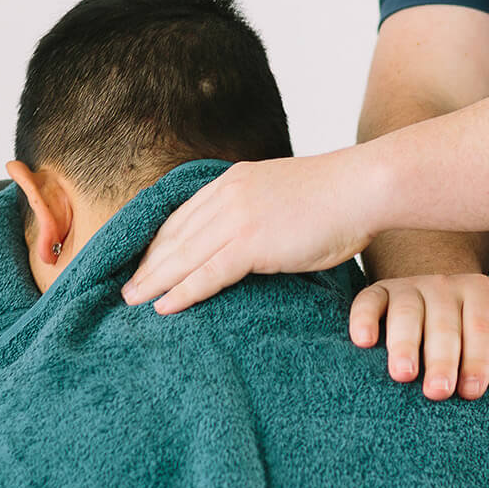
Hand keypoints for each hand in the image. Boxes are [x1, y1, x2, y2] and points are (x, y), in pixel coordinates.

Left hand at [122, 152, 382, 313]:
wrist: (363, 188)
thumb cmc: (336, 200)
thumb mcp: (284, 197)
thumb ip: (259, 213)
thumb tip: (254, 240)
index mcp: (233, 182)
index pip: (183, 215)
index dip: (158, 242)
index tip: (141, 262)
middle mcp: (227, 194)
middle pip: (174, 235)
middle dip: (147, 264)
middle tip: (125, 289)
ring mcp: (237, 216)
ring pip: (183, 255)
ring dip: (154, 280)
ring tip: (132, 302)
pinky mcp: (252, 241)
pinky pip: (207, 272)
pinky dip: (182, 291)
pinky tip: (163, 305)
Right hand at [350, 272, 488, 399]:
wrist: (439, 304)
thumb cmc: (480, 334)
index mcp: (481, 294)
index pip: (481, 326)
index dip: (478, 358)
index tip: (473, 392)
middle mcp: (445, 284)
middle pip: (443, 322)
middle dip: (441, 359)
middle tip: (438, 394)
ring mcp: (410, 288)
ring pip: (405, 311)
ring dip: (402, 344)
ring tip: (402, 375)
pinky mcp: (378, 294)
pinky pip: (368, 301)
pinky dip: (363, 319)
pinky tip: (361, 343)